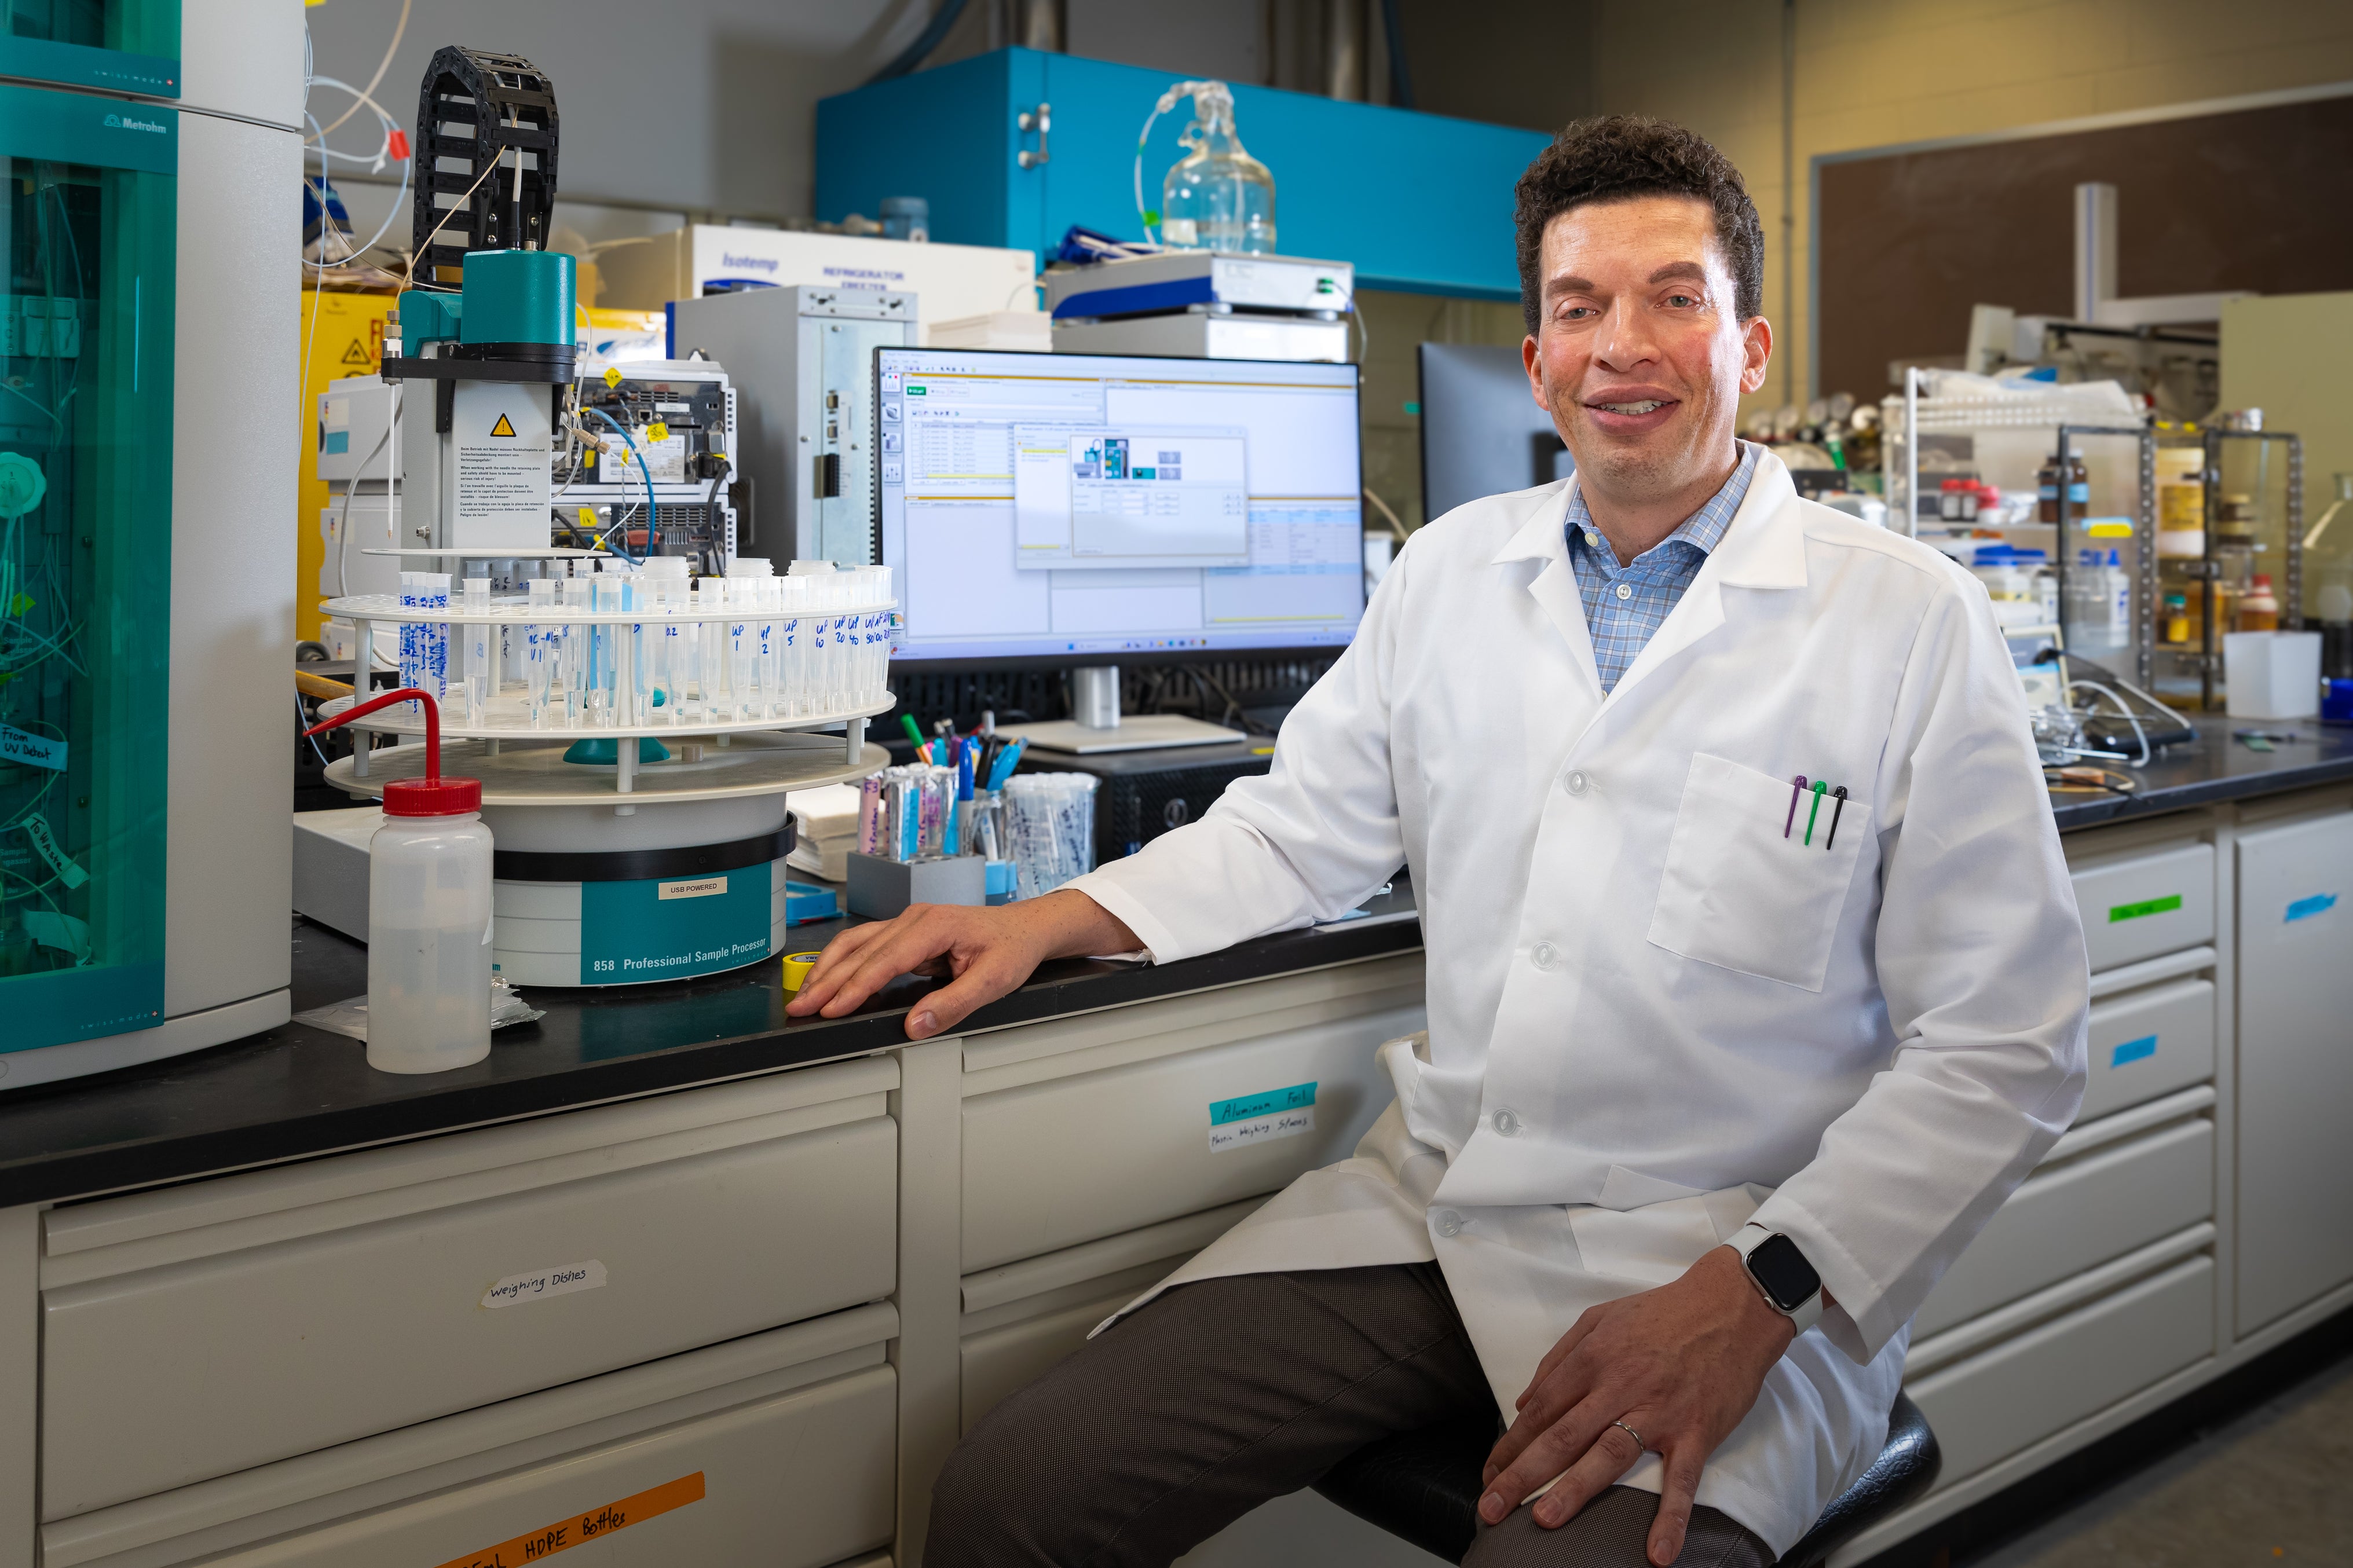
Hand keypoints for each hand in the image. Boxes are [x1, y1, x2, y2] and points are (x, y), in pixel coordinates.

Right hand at [785, 889, 1140, 1039]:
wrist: (1025, 928)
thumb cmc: (1012, 949)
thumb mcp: (993, 981)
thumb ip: (953, 1004)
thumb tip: (915, 1025)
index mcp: (934, 926)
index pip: (885, 960)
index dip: (855, 988)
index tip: (831, 1009)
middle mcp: (914, 919)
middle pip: (860, 951)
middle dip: (827, 981)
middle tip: (800, 1008)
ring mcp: (907, 923)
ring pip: (856, 944)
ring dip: (827, 969)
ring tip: (804, 996)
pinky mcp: (906, 932)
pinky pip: (865, 945)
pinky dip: (841, 963)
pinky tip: (828, 979)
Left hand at [1477, 1246, 1795, 1564]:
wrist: (1732, 1306)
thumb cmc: (1661, 1313)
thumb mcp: (1599, 1319)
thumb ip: (1558, 1359)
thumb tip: (1523, 1402)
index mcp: (1592, 1359)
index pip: (1541, 1409)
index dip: (1511, 1444)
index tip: (1490, 1473)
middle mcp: (1619, 1386)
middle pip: (1562, 1435)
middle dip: (1522, 1474)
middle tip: (1491, 1506)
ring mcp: (1659, 1412)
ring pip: (1609, 1455)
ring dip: (1574, 1490)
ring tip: (1543, 1520)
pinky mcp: (1696, 1432)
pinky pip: (1681, 1481)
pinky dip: (1670, 1517)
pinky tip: (1656, 1553)